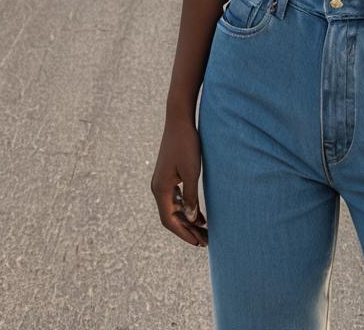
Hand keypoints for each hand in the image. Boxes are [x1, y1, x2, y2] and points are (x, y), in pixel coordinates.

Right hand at [151, 114, 207, 246]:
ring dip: (187, 221)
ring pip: (174, 209)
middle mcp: (158, 188)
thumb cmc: (187, 143)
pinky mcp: (168, 176)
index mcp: (161, 189)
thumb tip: (190, 218)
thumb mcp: (191, 170)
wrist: (179, 120)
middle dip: (187, 230)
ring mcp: (162, 182)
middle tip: (205, 241)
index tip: (198, 242)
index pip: (170, 220)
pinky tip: (199, 215)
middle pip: (171, 217)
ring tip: (205, 231)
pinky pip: (176, 199)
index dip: (183, 233)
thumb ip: (190, 196)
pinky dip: (186, 208)